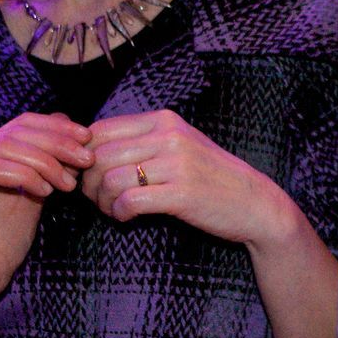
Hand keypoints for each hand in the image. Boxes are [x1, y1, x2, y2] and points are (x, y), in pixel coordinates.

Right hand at [0, 113, 92, 323]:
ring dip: (46, 162)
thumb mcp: (34, 198)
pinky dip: (26, 176)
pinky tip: (45, 193)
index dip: (57, 127)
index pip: (21, 124)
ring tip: (68, 184)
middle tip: (86, 160)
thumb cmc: (2, 244)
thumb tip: (72, 137)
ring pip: (7, 146)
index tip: (87, 139)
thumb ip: (46, 169)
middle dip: (58, 142)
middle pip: (16, 131)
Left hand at [82, 109, 297, 248]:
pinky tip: (128, 217)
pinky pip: (130, 200)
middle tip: (98, 199)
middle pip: (100, 155)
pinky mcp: (181, 193)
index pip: (100, 129)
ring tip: (114, 210)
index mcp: (163, 120)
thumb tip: (88, 152)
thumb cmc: (209, 177)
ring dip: (103, 201)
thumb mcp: (177, 147)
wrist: (253, 202)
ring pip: (111, 179)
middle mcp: (168, 136)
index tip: (90, 176)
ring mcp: (177, 163)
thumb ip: (140, 142)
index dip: (83, 155)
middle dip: (90, 183)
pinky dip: (120, 212)